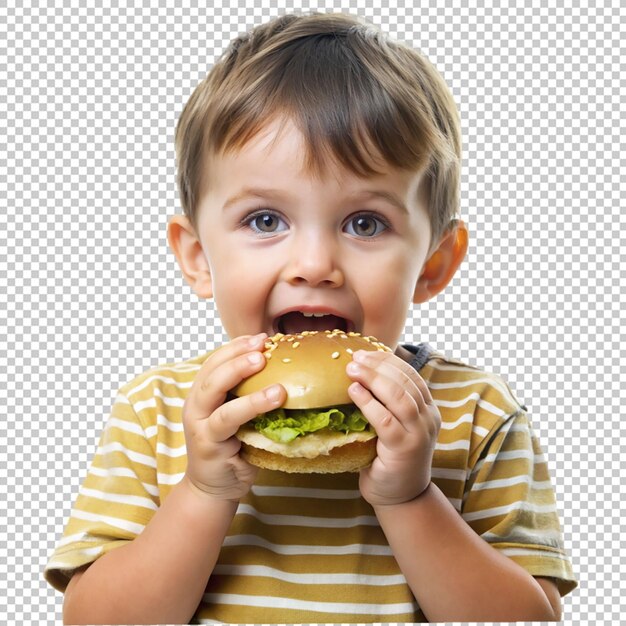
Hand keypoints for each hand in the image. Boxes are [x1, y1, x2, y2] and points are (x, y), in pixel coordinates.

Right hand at [182, 333, 286, 501]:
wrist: (214, 489)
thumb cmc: (233, 449)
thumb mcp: (239, 418)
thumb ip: (249, 396)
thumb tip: (287, 371)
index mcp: (203, 394)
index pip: (215, 361)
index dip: (236, 346)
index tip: (260, 336)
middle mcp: (196, 405)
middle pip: (212, 370)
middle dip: (236, 353)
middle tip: (262, 344)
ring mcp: (199, 424)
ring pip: (215, 390)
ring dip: (239, 372)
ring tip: (265, 362)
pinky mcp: (208, 443)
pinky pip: (228, 419)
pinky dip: (251, 405)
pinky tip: (273, 398)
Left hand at [346, 350, 440, 506]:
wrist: (401, 496)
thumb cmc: (390, 457)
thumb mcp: (395, 425)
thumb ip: (387, 403)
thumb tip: (358, 372)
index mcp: (428, 408)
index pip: (411, 375)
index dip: (388, 361)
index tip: (366, 352)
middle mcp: (428, 418)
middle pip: (404, 382)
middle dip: (378, 366)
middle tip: (355, 358)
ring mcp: (419, 434)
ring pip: (398, 397)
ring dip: (373, 379)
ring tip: (351, 369)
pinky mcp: (404, 449)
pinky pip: (386, 421)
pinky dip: (369, 403)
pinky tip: (354, 392)